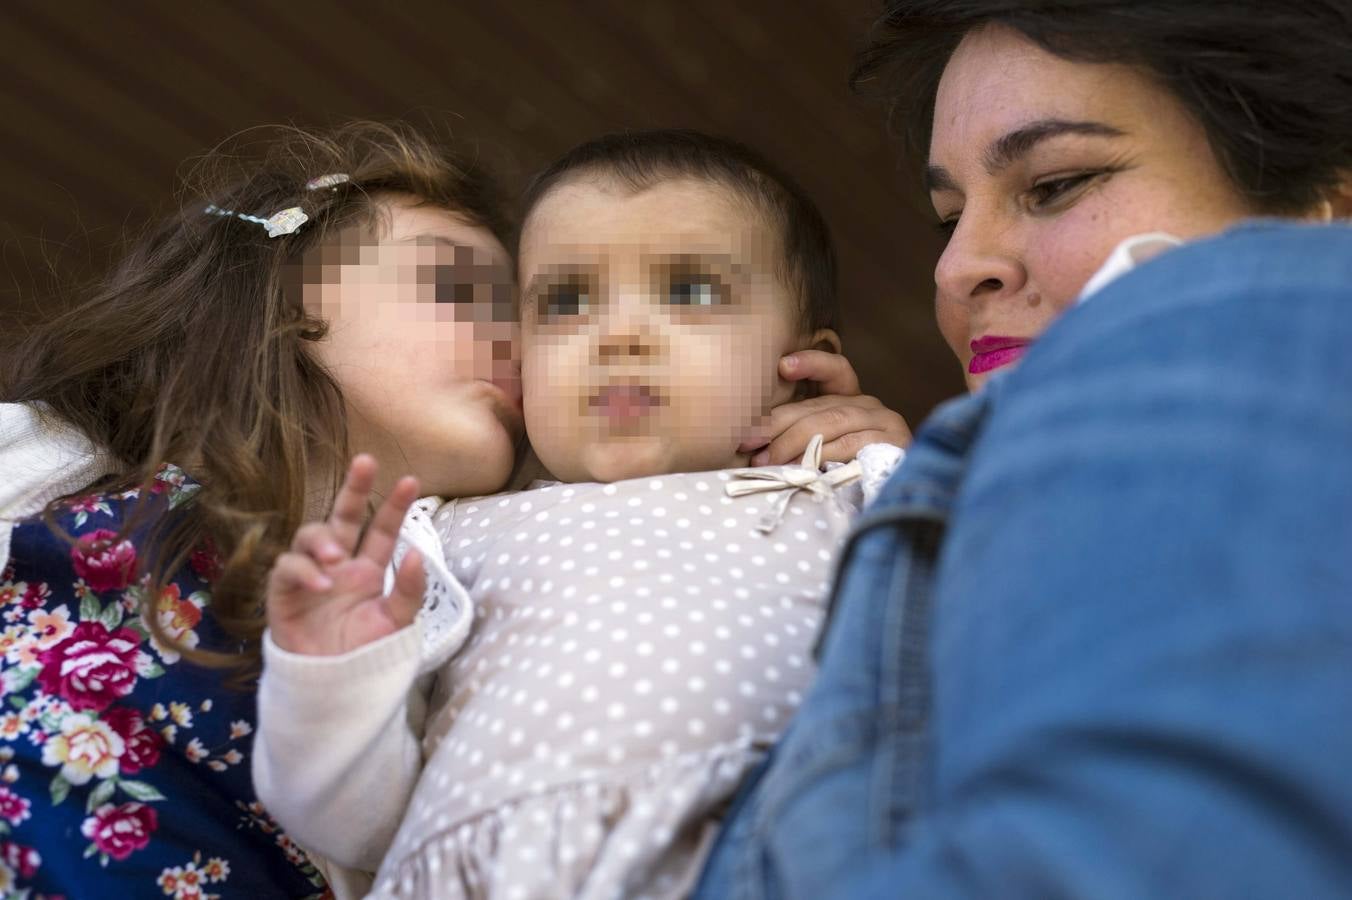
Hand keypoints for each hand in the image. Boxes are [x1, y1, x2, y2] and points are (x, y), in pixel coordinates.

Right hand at [266, 454, 425, 655]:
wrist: (333, 688)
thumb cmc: (364, 654)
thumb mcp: (397, 623)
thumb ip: (410, 590)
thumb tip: (419, 552)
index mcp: (368, 569)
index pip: (381, 530)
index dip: (393, 506)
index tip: (410, 480)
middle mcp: (339, 565)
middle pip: (343, 517)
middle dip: (354, 488)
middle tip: (366, 462)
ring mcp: (310, 576)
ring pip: (310, 535)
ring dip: (323, 539)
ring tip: (337, 557)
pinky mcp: (283, 593)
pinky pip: (287, 568)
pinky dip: (304, 571)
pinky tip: (322, 583)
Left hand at [740, 350, 911, 465]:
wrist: (899, 505)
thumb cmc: (854, 481)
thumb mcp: (823, 456)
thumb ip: (799, 440)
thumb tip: (754, 444)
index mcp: (853, 403)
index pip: (835, 370)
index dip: (811, 363)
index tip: (782, 366)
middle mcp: (870, 406)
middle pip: (818, 406)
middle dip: (778, 424)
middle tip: (748, 443)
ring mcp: (884, 422)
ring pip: (831, 422)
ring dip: (793, 442)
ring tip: (767, 461)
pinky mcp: (894, 442)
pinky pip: (850, 443)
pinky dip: (822, 455)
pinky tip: (802, 467)